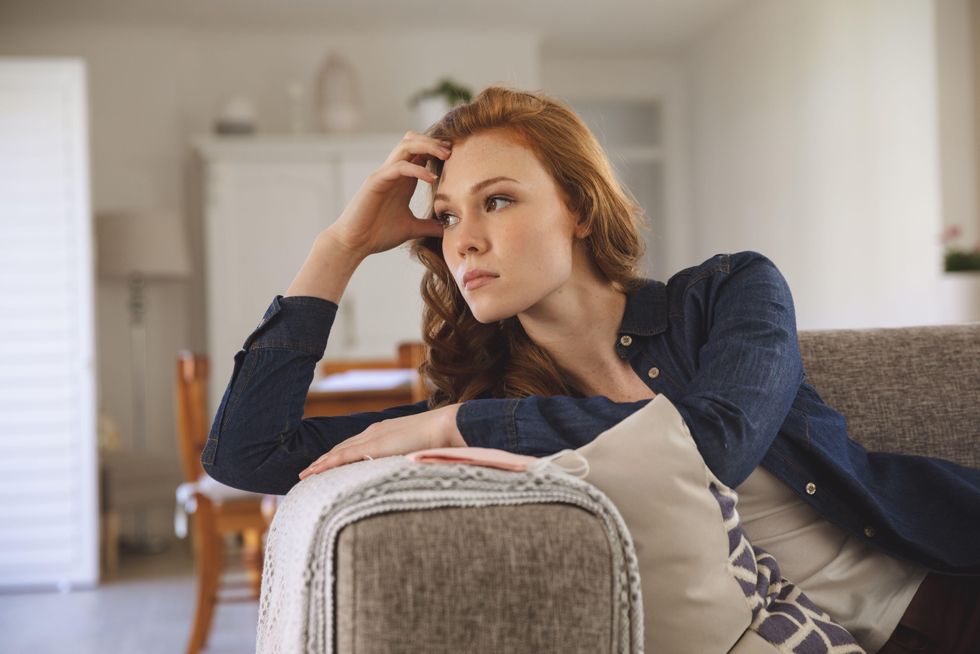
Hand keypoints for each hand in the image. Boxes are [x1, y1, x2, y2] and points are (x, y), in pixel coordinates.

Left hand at [298, 403, 465, 479]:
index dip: (338, 456)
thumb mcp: (417, 449)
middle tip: (307, 472)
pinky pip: (342, 457)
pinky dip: (326, 465)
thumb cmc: (438, 440)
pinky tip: (314, 473)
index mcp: (382, 433)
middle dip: (323, 460)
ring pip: (336, 452)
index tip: (326, 466)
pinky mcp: (372, 447)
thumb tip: (408, 467)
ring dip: (319, 464)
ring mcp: (371, 438)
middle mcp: (372, 433)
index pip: (353, 446)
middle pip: (340, 448)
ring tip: (304, 476)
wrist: (444, 427)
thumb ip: (407, 456)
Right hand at [325, 130, 450, 257]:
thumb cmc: (378, 235)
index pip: (420, 152)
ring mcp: (384, 175)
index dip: (437, 149)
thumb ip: (429, 226)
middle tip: (452, 150)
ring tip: (446, 154)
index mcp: (402, 180)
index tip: (457, 154)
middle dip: (434, 141)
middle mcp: (393, 172)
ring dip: (427, 146)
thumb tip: (448, 229)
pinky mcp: (376, 182)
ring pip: (405, 146)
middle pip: (413, 141)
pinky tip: (432, 178)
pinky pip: (399, 167)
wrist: (354, 244)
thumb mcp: (412, 229)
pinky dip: (417, 169)